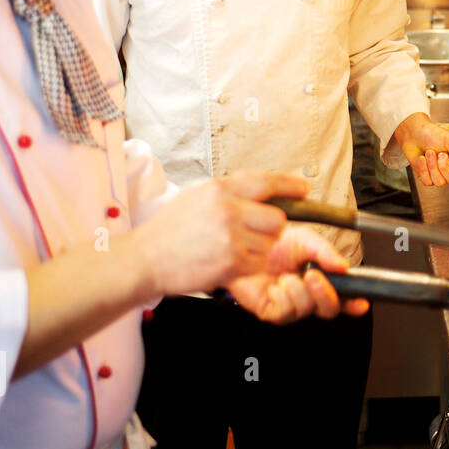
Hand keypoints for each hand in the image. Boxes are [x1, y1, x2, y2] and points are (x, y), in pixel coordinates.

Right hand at [135, 171, 305, 296]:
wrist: (144, 260)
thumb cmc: (169, 230)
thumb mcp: (197, 196)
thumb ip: (229, 193)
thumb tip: (263, 190)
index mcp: (219, 189)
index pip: (266, 182)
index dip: (290, 185)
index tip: (304, 188)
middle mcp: (227, 210)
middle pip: (277, 218)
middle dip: (270, 228)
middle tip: (252, 234)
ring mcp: (230, 237)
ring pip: (270, 244)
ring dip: (259, 249)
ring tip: (232, 249)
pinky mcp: (231, 262)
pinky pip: (259, 263)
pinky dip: (250, 266)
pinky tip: (228, 262)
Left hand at [227, 225, 369, 323]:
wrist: (244, 244)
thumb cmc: (275, 243)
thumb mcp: (306, 240)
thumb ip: (326, 252)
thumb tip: (343, 266)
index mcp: (321, 281)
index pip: (343, 298)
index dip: (354, 303)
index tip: (361, 302)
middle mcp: (308, 297)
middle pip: (329, 309)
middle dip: (324, 293)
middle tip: (314, 275)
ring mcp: (290, 306)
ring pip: (306, 309)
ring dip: (297, 290)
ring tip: (286, 275)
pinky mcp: (271, 311)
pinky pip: (284, 312)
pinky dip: (281, 296)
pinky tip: (276, 284)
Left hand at [394, 112, 448, 186]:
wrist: (413, 133)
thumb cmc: (433, 134)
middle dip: (444, 167)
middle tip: (440, 153)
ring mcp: (439, 174)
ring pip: (440, 182)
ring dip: (432, 166)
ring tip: (429, 152)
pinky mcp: (427, 177)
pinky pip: (427, 181)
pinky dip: (423, 168)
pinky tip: (422, 159)